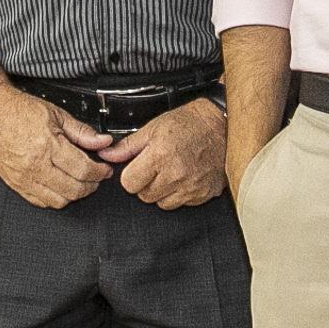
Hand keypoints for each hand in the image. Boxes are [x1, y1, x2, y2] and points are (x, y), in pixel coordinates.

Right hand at [0, 85, 114, 208]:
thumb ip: (82, 131)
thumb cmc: (18, 110)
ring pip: (58, 201)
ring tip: (80, 181)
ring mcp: (23, 178)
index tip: (104, 169)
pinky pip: (40, 202)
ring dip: (74, 194)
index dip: (100, 172)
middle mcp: (34, 166)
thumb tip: (102, 142)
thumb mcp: (56, 114)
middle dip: (91, 185)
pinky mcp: (15, 184)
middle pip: (73, 190)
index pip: (83, 170)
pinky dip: (55, 198)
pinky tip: (60, 186)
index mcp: (46, 146)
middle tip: (96, 176)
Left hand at [111, 96, 229, 209]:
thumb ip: (128, 146)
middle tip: (157, 167)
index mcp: (160, 156)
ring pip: (163, 204)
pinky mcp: (204, 194)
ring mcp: (191, 187)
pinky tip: (185, 177)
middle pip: (145, 196)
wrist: (221, 125)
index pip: (129, 184)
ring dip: (163, 192)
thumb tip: (107, 155)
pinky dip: (181, 194)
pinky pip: (183, 204)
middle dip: (147, 183)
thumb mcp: (153, 128)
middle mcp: (176, 174)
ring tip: (171, 172)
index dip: (131, 175)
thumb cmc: (189, 123)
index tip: (138, 168)